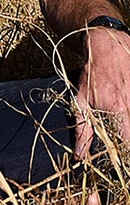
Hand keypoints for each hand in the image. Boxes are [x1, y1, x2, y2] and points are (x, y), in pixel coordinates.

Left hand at [74, 27, 129, 157]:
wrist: (106, 45)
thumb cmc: (91, 74)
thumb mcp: (81, 101)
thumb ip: (83, 131)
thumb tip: (79, 156)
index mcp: (119, 110)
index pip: (128, 142)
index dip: (125, 153)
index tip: (122, 159)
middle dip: (126, 135)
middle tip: (120, 138)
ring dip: (128, 122)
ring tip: (119, 113)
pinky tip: (125, 101)